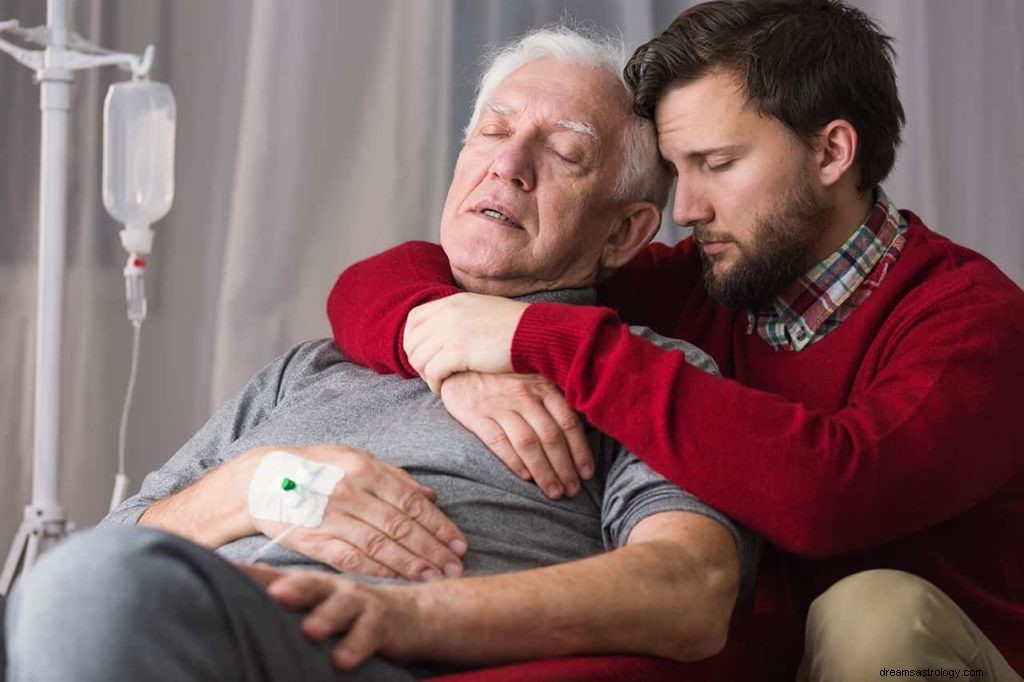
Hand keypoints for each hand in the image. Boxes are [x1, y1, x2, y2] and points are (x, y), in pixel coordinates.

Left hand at [238, 563, 425, 670]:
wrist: (416, 613)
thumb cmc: (353, 613)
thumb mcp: (318, 605)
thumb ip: (286, 603)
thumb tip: (234, 607)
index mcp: (310, 585)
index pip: (275, 576)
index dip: (252, 574)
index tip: (224, 570)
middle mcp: (332, 589)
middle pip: (310, 584)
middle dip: (293, 588)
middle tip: (275, 593)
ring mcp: (358, 603)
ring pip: (342, 606)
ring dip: (327, 616)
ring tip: (311, 630)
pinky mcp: (382, 622)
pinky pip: (368, 633)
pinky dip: (356, 646)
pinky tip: (342, 661)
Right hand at [241, 445, 467, 580]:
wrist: (261, 481)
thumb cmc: (315, 468)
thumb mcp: (354, 457)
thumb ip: (395, 477)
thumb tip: (431, 497)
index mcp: (364, 469)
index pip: (411, 502)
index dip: (439, 525)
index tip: (459, 543)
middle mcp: (350, 493)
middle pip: (401, 526)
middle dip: (433, 549)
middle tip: (456, 567)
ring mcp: (332, 518)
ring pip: (381, 546)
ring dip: (412, 565)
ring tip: (435, 578)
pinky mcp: (315, 540)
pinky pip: (353, 560)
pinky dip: (379, 572)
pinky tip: (400, 580)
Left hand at [404, 293, 527, 392]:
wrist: (536, 333)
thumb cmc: (516, 326)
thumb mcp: (483, 309)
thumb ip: (462, 316)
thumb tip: (448, 330)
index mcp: (452, 302)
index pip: (414, 319)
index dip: (412, 339)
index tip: (423, 354)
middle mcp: (448, 313)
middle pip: (412, 341)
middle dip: (417, 360)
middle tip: (430, 373)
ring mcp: (451, 331)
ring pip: (419, 358)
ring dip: (425, 374)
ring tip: (438, 382)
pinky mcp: (458, 352)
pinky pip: (432, 372)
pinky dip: (434, 384)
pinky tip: (443, 388)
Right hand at [440, 372, 593, 498]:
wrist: (460, 366)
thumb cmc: (503, 377)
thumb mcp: (532, 379)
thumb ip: (553, 400)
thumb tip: (581, 431)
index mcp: (543, 387)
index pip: (568, 422)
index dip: (580, 450)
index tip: (587, 473)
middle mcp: (525, 395)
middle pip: (551, 436)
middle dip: (565, 467)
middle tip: (572, 490)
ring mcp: (500, 405)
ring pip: (528, 443)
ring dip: (544, 471)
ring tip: (553, 492)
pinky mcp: (477, 414)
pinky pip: (498, 441)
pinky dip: (513, 461)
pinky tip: (525, 477)